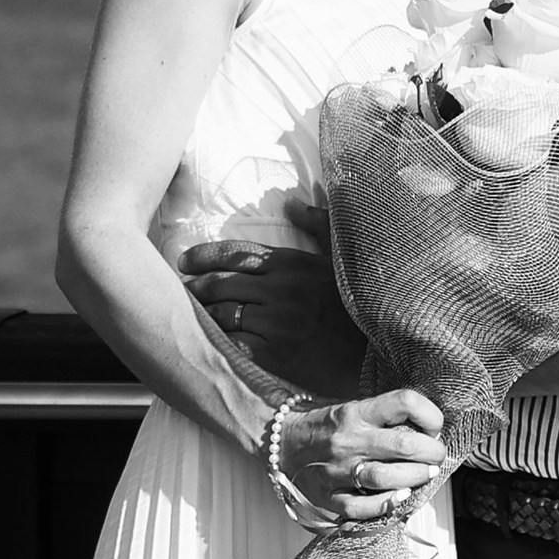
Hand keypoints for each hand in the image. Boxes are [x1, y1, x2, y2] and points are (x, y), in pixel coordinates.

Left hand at [183, 240, 366, 393]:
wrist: (379, 355)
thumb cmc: (362, 304)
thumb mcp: (343, 259)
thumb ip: (319, 225)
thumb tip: (292, 204)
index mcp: (292, 263)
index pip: (235, 253)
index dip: (203, 256)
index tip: (183, 262)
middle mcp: (280, 289)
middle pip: (220, 284)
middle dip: (194, 288)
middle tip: (179, 292)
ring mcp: (275, 322)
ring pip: (220, 314)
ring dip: (199, 315)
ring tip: (184, 318)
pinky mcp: (274, 354)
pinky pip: (230, 344)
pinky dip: (213, 341)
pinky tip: (204, 343)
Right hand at [275, 387, 447, 524]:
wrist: (283, 442)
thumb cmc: (327, 426)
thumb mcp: (355, 409)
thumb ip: (388, 419)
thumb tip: (429, 433)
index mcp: (357, 412)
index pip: (405, 402)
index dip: (431, 415)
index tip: (435, 427)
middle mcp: (348, 440)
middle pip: (404, 445)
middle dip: (432, 453)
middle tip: (436, 457)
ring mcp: (337, 470)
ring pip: (386, 478)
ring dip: (415, 478)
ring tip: (424, 475)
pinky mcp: (328, 496)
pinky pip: (361, 507)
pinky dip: (386, 504)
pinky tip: (400, 497)